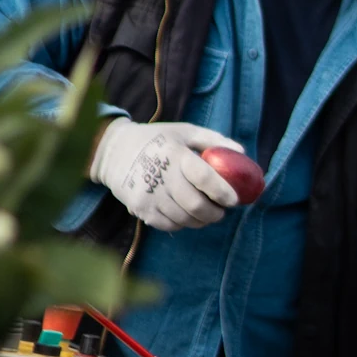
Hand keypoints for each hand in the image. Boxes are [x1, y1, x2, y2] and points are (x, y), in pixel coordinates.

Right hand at [88, 118, 245, 230]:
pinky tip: (186, 214)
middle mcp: (161, 176)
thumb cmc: (158, 140)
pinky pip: (169, 225)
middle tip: (222, 210)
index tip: (234, 200)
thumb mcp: (186, 132)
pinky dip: (182, 224)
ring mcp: (148, 195)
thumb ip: (214, 141)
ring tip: (207, 213)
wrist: (114, 151)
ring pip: (184, 219)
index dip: (222, 191)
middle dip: (215, 213)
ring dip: (201, 220)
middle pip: (196, 206)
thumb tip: (242, 154)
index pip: (203, 177)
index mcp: (175, 154)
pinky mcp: (139, 208)